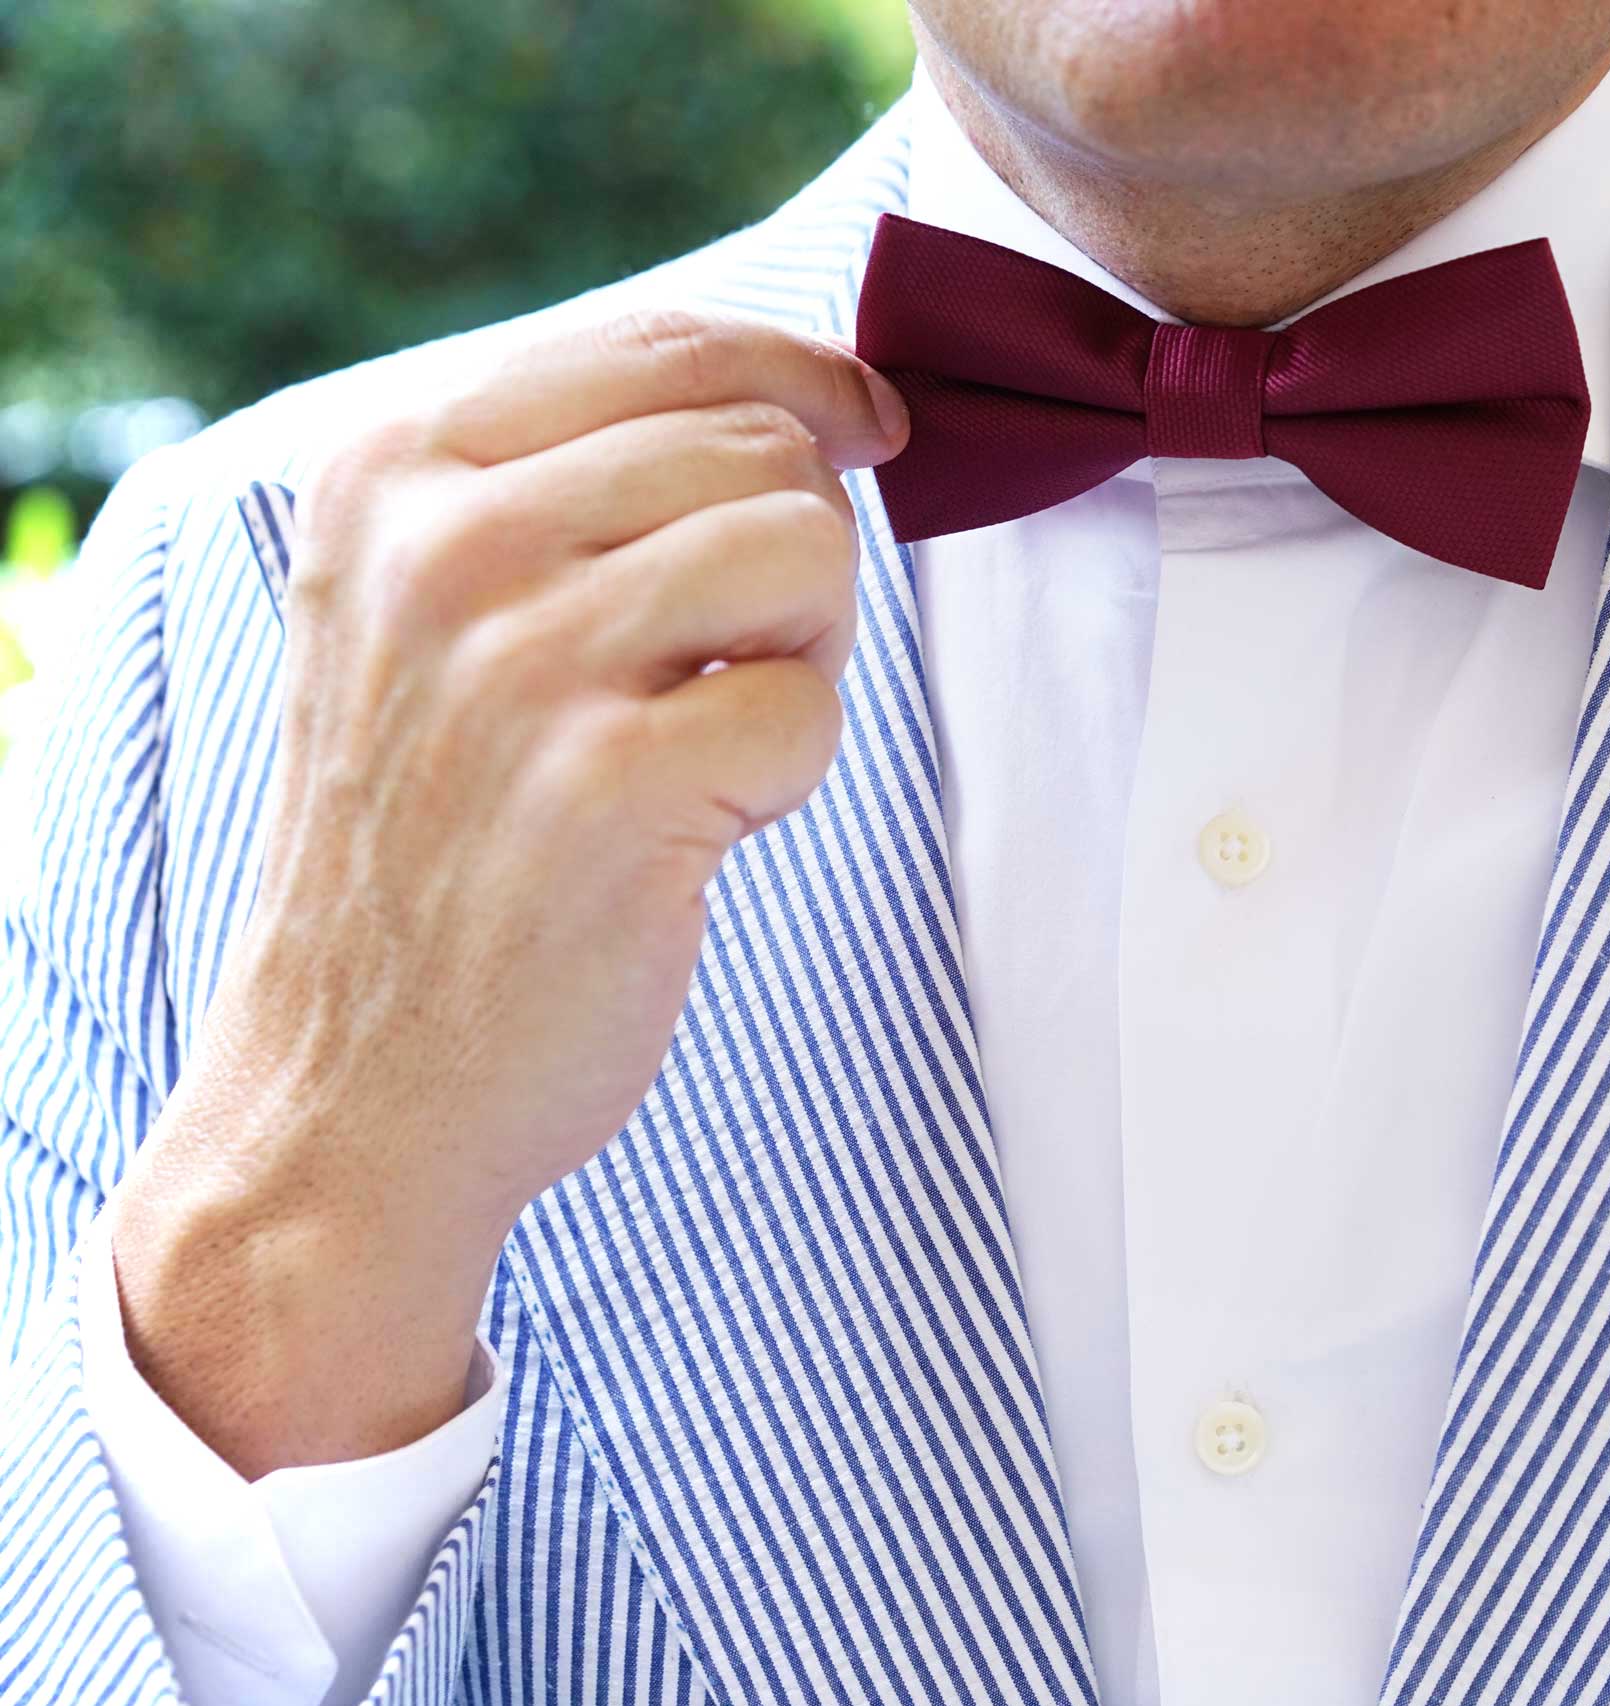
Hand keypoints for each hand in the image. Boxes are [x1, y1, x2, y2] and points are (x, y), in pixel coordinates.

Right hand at [111, 307, 908, 1474]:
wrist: (362, 1078)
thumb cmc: (441, 835)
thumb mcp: (432, 608)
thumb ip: (576, 480)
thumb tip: (816, 397)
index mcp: (395, 468)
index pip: (670, 345)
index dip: (808, 376)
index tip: (870, 425)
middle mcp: (444, 543)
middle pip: (764, 445)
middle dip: (796, 556)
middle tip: (718, 669)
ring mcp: (520, 662)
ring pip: (807, 549)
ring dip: (800, 655)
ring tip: (700, 739)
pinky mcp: (610, 785)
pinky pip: (809, 706)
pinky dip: (787, 772)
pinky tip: (694, 824)